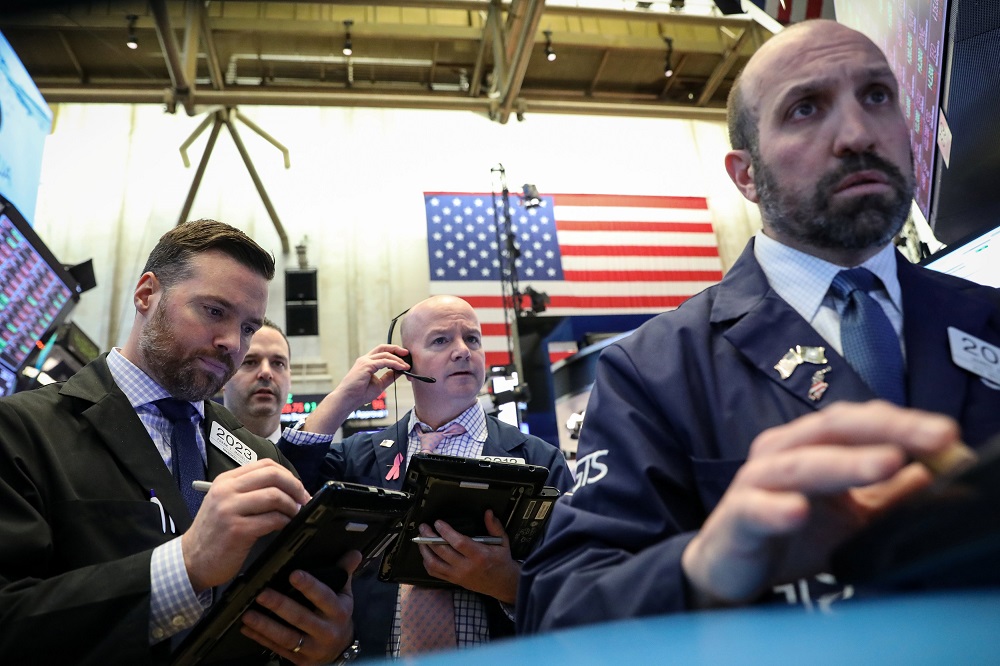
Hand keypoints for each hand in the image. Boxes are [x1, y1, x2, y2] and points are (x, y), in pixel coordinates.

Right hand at [182, 459, 309, 590]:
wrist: (191, 560)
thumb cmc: (214, 533)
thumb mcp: (226, 502)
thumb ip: (250, 491)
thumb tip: (287, 488)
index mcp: (226, 480)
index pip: (265, 465)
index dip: (288, 474)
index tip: (298, 488)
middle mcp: (227, 490)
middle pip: (273, 476)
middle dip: (295, 487)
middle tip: (304, 500)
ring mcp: (230, 509)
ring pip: (274, 496)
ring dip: (292, 506)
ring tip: (296, 514)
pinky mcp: (237, 530)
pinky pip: (271, 519)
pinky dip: (285, 521)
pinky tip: (286, 526)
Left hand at [240, 550, 362, 665]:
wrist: (340, 651)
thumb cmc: (338, 618)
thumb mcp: (345, 596)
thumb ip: (344, 573)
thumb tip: (353, 553)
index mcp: (338, 612)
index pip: (324, 597)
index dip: (310, 586)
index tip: (294, 574)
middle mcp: (326, 631)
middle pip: (301, 618)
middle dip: (280, 605)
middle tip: (262, 593)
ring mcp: (312, 648)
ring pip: (286, 637)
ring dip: (265, 626)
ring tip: (248, 614)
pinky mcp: (299, 660)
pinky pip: (277, 648)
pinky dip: (261, 639)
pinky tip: (247, 629)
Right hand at [299, 344, 410, 433]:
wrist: (348, 399)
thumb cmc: (360, 394)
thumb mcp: (379, 384)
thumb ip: (389, 377)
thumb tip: (400, 372)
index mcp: (367, 363)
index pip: (382, 352)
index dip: (393, 353)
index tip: (404, 358)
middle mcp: (365, 359)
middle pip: (383, 348)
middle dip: (396, 349)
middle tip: (407, 353)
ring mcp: (365, 361)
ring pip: (385, 354)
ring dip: (398, 359)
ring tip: (407, 365)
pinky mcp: (366, 365)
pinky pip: (384, 361)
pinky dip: (395, 364)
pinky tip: (401, 368)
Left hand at [415, 510, 519, 603]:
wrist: (502, 584)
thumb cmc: (501, 562)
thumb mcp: (503, 542)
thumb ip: (494, 526)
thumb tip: (488, 513)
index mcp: (479, 555)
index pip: (458, 543)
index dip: (446, 532)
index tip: (438, 523)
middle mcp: (467, 567)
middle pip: (442, 551)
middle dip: (430, 537)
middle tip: (424, 528)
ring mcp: (458, 575)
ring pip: (435, 563)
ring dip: (425, 550)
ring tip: (421, 539)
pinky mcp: (454, 580)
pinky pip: (435, 572)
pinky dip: (427, 563)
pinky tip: (426, 553)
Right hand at [681, 401, 961, 606]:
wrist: (727, 567)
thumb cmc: (786, 533)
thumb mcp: (849, 517)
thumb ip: (887, 496)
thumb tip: (935, 473)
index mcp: (810, 445)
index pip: (859, 421)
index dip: (903, 423)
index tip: (947, 436)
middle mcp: (782, 452)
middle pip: (834, 429)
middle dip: (887, 431)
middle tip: (934, 439)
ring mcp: (756, 481)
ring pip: (801, 464)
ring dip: (845, 463)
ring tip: (887, 464)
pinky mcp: (736, 515)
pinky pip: (754, 508)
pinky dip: (775, 508)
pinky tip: (798, 511)